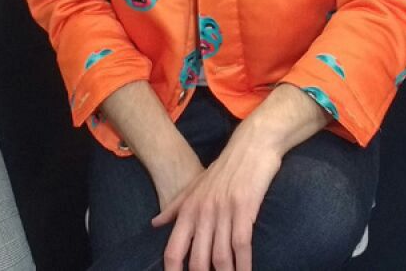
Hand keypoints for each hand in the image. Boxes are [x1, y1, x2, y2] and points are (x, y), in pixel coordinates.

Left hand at [153, 126, 280, 270]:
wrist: (250, 146)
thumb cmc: (224, 169)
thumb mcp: (194, 186)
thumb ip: (174, 206)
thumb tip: (155, 223)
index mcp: (188, 211)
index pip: (173, 251)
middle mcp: (202, 213)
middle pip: (197, 261)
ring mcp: (223, 212)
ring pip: (220, 257)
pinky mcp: (244, 209)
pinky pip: (242, 245)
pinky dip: (244, 265)